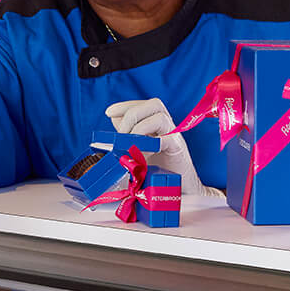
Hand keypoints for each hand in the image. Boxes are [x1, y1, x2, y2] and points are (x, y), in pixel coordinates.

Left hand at [105, 98, 223, 196]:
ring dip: (140, 129)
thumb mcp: (138, 149)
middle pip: (154, 104)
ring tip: (130, 146)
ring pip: (161, 118)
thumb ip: (127, 134)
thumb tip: (114, 119)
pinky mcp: (178, 150)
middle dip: (131, 116)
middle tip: (121, 136)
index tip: (109, 112)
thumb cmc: (158, 168)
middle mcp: (167, 126)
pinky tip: (141, 156)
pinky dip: (152, 145)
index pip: (142, 105)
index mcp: (156, 123)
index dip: (125, 106)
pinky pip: (168, 139)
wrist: (180, 186)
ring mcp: (174, 136)